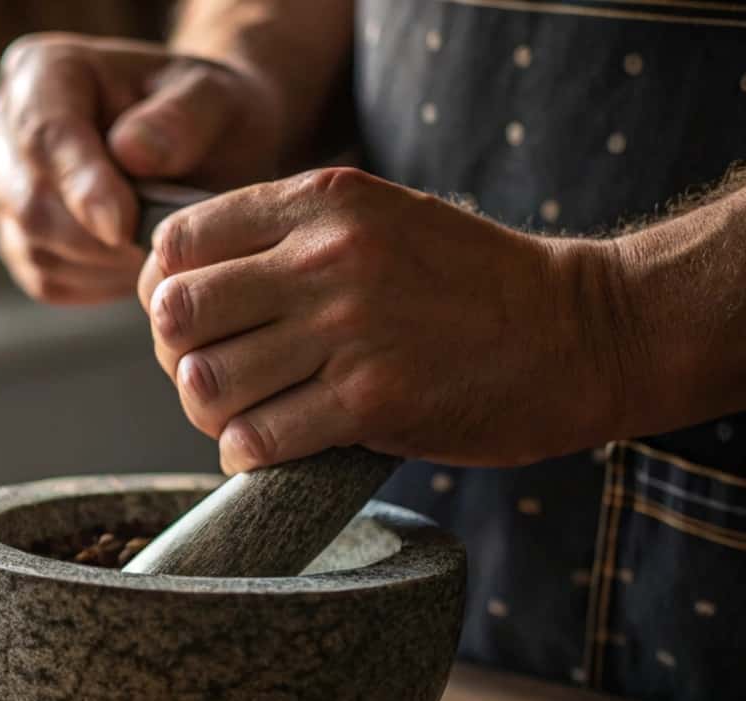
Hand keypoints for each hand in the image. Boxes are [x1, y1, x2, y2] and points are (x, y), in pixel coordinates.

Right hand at [0, 33, 286, 304]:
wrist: (200, 147)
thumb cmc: (203, 114)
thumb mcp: (216, 98)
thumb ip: (182, 118)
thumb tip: (131, 152)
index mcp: (40, 71)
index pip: (43, 135)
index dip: (82, 187)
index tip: (125, 227)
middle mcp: (4, 129)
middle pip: (30, 201)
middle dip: (98, 235)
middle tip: (163, 243)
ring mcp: (2, 188)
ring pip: (36, 247)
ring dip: (104, 261)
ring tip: (157, 241)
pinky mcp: (17, 241)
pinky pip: (47, 278)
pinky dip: (98, 280)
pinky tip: (134, 256)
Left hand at [138, 168, 626, 471]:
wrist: (581, 331)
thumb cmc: (468, 283)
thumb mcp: (377, 220)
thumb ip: (286, 237)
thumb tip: (176, 284)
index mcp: (321, 201)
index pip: (178, 244)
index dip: (164, 292)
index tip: (192, 323)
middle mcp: (326, 257)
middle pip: (176, 316)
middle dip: (177, 357)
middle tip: (210, 375)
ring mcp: (348, 329)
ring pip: (205, 383)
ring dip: (210, 412)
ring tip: (243, 414)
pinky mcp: (370, 401)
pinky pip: (255, 438)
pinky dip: (245, 452)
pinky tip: (269, 446)